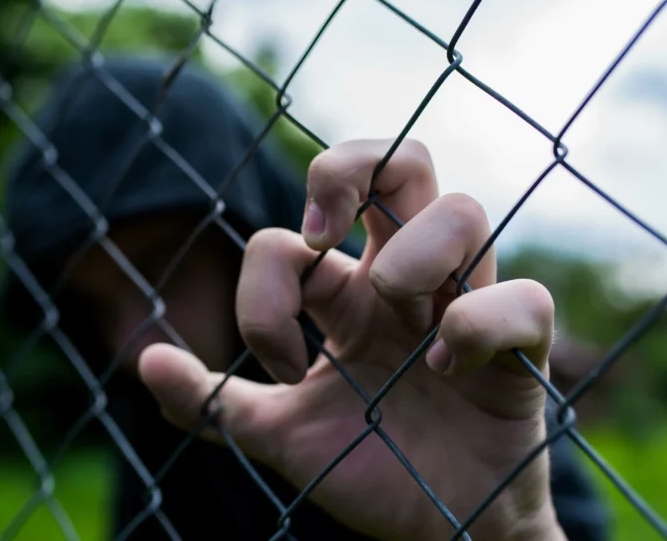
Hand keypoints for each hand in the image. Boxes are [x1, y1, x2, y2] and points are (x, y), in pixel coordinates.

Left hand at [138, 139, 566, 540]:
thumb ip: (213, 403)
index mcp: (344, 296)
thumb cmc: (365, 472)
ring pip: (464, 211)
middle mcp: (404, 284)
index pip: (288, 238)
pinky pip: (524, 298)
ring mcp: (465, 307)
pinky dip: (480, 320)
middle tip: (321, 233)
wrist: (438, 533)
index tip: (281, 366)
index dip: (265, 292)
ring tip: (396, 308)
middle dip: (348, 170)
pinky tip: (448, 365)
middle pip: (400, 163)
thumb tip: (142, 362)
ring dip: (414, 251)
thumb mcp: (279, 436)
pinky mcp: (518, 350)